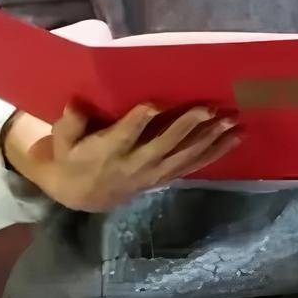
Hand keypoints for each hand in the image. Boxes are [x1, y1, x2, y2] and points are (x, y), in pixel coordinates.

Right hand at [34, 101, 243, 213]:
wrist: (82, 195)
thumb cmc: (72, 157)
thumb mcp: (61, 141)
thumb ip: (69, 123)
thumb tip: (75, 102)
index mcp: (107, 151)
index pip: (125, 135)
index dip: (138, 120)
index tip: (154, 103)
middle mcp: (134, 164)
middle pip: (163, 145)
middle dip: (187, 127)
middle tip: (210, 108)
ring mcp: (153, 173)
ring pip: (185, 156)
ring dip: (210, 139)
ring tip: (233, 121)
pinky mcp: (166, 176)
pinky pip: (193, 165)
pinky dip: (216, 152)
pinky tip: (236, 137)